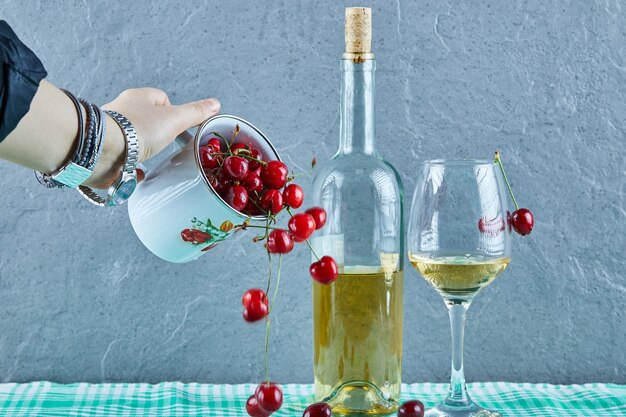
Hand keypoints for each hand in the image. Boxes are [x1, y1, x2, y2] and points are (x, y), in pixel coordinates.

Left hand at [86, 88, 220, 187]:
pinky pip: (123, 161)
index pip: (161, 99)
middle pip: (147, 120)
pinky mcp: (105, 153)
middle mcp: (122, 112)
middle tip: (167, 145)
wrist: (101, 151)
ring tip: (152, 160)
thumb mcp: (174, 119)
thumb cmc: (137, 129)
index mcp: (138, 98)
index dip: (173, 112)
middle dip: (158, 134)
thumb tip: (215, 104)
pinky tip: (138, 173)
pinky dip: (132, 169)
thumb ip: (195, 113)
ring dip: (144, 152)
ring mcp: (112, 133)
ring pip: (134, 140)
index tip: (178, 127)